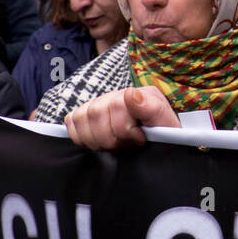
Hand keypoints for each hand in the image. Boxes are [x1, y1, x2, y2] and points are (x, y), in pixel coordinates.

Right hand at [64, 86, 180, 150]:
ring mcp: (101, 103)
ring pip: (81, 117)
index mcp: (139, 94)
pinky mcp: (87, 114)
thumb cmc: (162, 136)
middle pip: (95, 113)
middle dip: (110, 138)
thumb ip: (153, 108)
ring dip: (96, 139)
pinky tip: (99, 141)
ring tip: (114, 144)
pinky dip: (81, 136)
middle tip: (126, 145)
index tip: (139, 139)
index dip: (125, 130)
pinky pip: (72, 120)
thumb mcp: (166, 125)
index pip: (116, 106)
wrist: (159, 143)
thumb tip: (131, 93)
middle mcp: (117, 95)